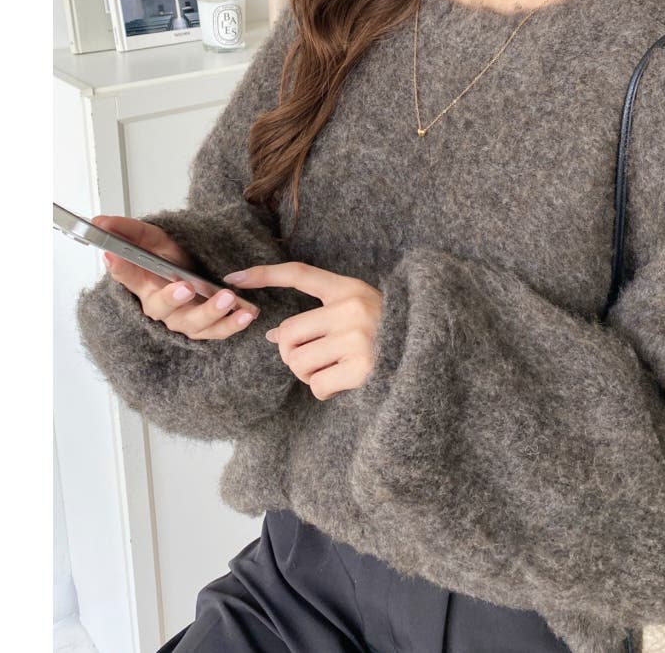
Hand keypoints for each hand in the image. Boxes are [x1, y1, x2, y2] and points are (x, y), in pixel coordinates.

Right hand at [92, 215, 258, 339]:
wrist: (195, 272)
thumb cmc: (170, 259)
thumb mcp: (152, 238)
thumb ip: (129, 230)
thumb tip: (99, 221)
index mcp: (144, 284)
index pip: (127, 276)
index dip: (120, 267)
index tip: (112, 254)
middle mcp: (161, 306)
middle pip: (162, 308)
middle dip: (173, 298)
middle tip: (186, 287)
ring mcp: (183, 320)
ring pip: (193, 324)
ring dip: (211, 313)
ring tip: (228, 298)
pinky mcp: (205, 328)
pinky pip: (218, 331)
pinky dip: (233, 325)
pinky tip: (247, 314)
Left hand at [223, 262, 382, 400]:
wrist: (432, 353)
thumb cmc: (391, 334)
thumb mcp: (359, 312)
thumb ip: (321, 318)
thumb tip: (273, 336)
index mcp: (349, 288)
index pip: (299, 274)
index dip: (264, 274)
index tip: (233, 277)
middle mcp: (351, 308)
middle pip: (287, 333)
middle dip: (292, 353)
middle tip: (314, 360)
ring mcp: (356, 337)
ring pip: (298, 362)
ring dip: (307, 375)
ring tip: (331, 371)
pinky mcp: (362, 367)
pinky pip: (317, 386)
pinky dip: (324, 390)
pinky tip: (344, 384)